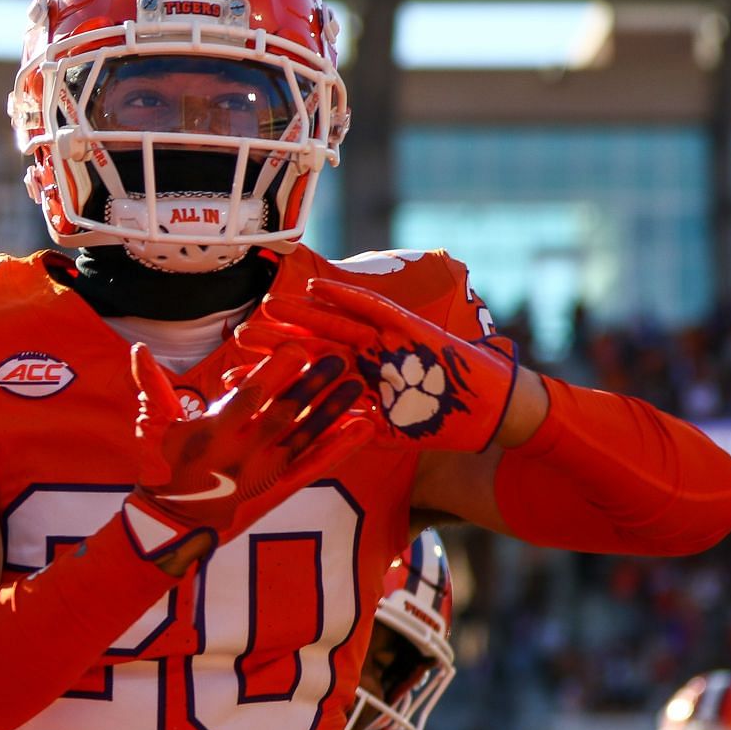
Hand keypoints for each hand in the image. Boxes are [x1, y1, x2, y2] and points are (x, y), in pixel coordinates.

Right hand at [121, 340, 371, 563]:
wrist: (173, 524)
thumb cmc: (161, 468)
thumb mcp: (152, 426)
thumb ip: (151, 385)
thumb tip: (137, 348)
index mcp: (213, 430)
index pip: (248, 396)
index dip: (273, 372)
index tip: (297, 348)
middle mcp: (243, 450)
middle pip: (284, 413)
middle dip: (313, 385)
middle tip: (340, 358)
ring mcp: (264, 470)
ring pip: (306, 436)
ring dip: (334, 410)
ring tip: (359, 386)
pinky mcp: (280, 486)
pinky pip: (315, 465)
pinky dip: (341, 447)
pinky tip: (364, 429)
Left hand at [244, 278, 518, 451]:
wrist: (498, 411)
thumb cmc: (449, 423)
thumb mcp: (397, 432)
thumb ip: (363, 429)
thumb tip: (330, 443)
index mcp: (362, 383)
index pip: (309, 377)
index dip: (273, 376)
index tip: (232, 378)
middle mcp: (371, 359)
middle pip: (314, 346)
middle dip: (277, 342)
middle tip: (238, 337)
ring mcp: (389, 343)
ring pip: (336, 324)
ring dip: (302, 315)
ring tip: (266, 305)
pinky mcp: (412, 330)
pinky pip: (376, 310)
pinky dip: (348, 298)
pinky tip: (318, 286)